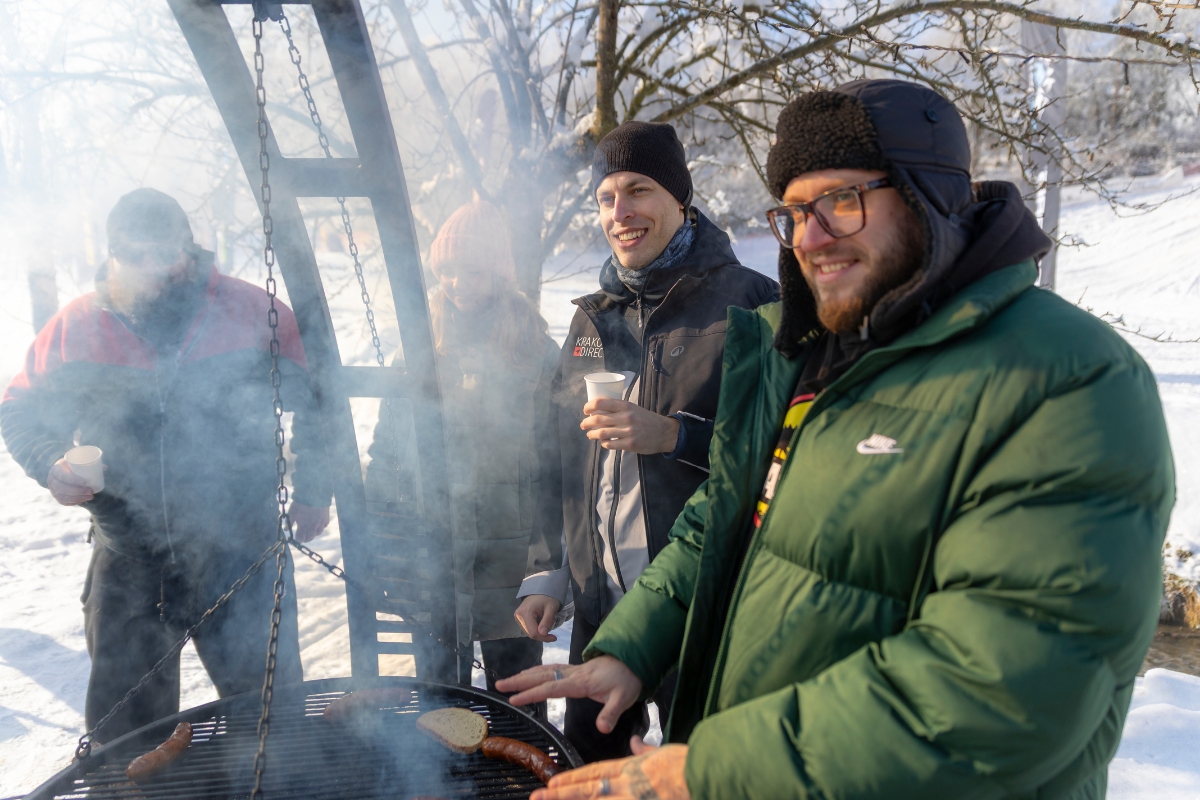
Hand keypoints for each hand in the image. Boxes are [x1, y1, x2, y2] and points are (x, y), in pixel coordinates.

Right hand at [47, 458, 94, 505]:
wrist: (61, 471)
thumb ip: (90, 463)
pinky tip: (82, 501)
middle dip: (78, 491)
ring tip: (90, 496)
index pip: (62, 476)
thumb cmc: (72, 465)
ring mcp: (52, 490)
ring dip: (78, 498)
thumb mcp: (77, 461)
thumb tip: (105, 467)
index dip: (73, 480)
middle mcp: (51, 480)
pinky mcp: (56, 496)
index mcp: (55, 469)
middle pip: (62, 488)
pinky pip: (63, 502)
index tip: (85, 482)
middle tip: (91, 491)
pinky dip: (73, 502)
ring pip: (63, 497)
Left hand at [290, 503, 330, 542]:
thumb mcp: (291, 512)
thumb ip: (289, 522)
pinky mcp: (326, 517)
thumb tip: (286, 529)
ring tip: (311, 532)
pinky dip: (321, 527)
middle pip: (310, 537)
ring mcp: (320, 522)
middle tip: (304, 538)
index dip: (298, 540)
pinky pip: (325, 525)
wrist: (313, 494)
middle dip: (306, 539)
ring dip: (314, 534)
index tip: (297, 539)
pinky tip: (319, 524)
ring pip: (319, 533)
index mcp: (303, 526)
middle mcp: (313, 526)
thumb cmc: (300, 503)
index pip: (301, 538)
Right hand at [495, 656, 641, 733]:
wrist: (634, 659)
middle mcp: (573, 673)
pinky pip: (552, 669)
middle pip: (541, 676)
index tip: (514, 699)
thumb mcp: (623, 698)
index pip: (551, 688)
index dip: (531, 694)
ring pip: (545, 670)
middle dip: (519, 681)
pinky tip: (531, 674)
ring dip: (525, 675)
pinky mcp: (576, 670)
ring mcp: (573, 670)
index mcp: (580, 682)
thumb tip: (602, 729)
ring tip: (508, 680)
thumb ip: (611, 713)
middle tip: (499, 685)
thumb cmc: (627, 679)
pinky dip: (538, 671)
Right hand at [514, 594, 561, 641]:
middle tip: (551, 624)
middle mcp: (518, 616)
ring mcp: (517, 618)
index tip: (554, 637)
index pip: (533, 633)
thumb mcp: (551, 608)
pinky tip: (541, 621)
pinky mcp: (519, 619)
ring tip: (546, 620)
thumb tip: (542, 634)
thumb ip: (547, 621)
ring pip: (529, 633)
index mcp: (526, 612)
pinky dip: (537, 628)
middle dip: (543, 634)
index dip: (544, 638)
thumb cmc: (547, 598)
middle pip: (531, 634)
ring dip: (540, 631)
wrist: (540, 589)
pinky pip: (528, 629)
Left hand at [532, 737, 689, 799]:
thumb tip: (633, 742)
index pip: (593, 773)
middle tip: (539, 796)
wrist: (703, 775)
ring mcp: (631, 798)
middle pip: (587, 789)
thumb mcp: (661, 751)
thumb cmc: (684, 764)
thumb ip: (643, 749)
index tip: (552, 782)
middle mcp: (625, 785)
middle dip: (562, 794)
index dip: (571, 779)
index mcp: (629, 768)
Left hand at [581, 399, 679, 454]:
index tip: (585, 411)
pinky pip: (610, 444)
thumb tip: (598, 410)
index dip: (589, 407)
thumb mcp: (633, 408)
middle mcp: (626, 417)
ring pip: (602, 433)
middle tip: (583, 425)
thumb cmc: (646, 419)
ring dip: (592, 434)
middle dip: (586, 423)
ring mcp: (628, 431)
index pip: (601, 403)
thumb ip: (618, 408)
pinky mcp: (630, 444)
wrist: (664, 432)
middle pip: (598, 419)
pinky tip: (603, 442)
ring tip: (590, 435)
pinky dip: (604, 443)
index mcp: (625, 406)